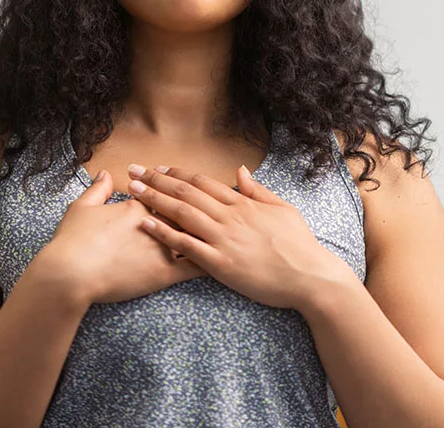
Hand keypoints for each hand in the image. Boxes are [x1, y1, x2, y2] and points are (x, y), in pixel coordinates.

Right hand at [36, 170, 207, 305]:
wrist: (70, 273)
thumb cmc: (72, 241)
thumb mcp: (81, 208)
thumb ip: (98, 190)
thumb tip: (107, 174)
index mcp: (138, 206)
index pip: (164, 194)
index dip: (174, 190)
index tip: (185, 187)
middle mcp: (155, 223)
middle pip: (185, 210)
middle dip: (201, 206)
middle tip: (218, 203)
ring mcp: (162, 248)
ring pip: (195, 234)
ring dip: (211, 230)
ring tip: (229, 226)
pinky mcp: (164, 273)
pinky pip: (194, 265)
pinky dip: (210, 261)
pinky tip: (224, 259)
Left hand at [126, 163, 353, 310]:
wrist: (310, 276)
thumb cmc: (300, 244)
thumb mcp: (282, 208)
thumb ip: (257, 190)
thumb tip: (240, 171)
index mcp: (242, 203)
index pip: (203, 182)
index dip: (177, 174)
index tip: (158, 168)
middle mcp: (229, 216)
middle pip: (186, 192)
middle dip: (156, 180)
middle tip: (134, 171)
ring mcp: (223, 239)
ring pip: (182, 213)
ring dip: (154, 199)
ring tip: (132, 190)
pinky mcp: (220, 264)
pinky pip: (185, 245)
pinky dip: (163, 232)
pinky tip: (144, 224)